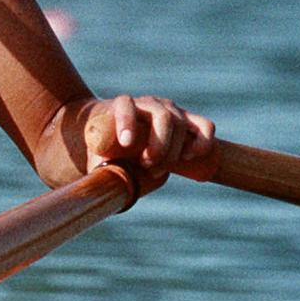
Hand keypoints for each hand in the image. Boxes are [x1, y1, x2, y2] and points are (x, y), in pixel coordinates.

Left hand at [85, 94, 214, 182]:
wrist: (118, 132)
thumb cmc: (103, 146)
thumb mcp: (94, 156)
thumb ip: (94, 173)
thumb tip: (97, 197)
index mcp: (121, 105)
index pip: (126, 106)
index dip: (127, 122)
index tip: (126, 144)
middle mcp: (148, 103)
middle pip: (163, 117)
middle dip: (159, 146)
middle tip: (147, 166)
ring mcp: (170, 110)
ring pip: (181, 123)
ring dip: (173, 151)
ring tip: (159, 170)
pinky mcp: (187, 120)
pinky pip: (205, 126)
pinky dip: (203, 141)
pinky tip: (189, 157)